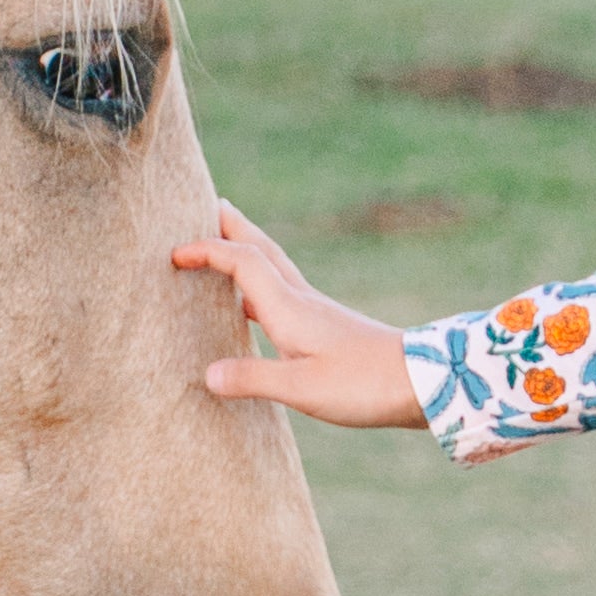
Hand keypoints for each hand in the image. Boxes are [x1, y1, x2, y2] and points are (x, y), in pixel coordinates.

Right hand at [174, 203, 428, 426]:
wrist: (422, 383)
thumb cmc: (364, 385)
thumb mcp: (303, 389)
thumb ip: (253, 378)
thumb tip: (207, 374)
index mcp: (289, 308)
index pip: (241, 262)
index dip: (206, 251)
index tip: (173, 253)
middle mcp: (300, 300)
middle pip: (261, 249)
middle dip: (231, 227)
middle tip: (206, 206)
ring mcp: (316, 311)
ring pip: (272, 269)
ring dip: (245, 253)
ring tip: (223, 247)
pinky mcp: (327, 327)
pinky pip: (282, 295)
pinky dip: (259, 288)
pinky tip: (253, 308)